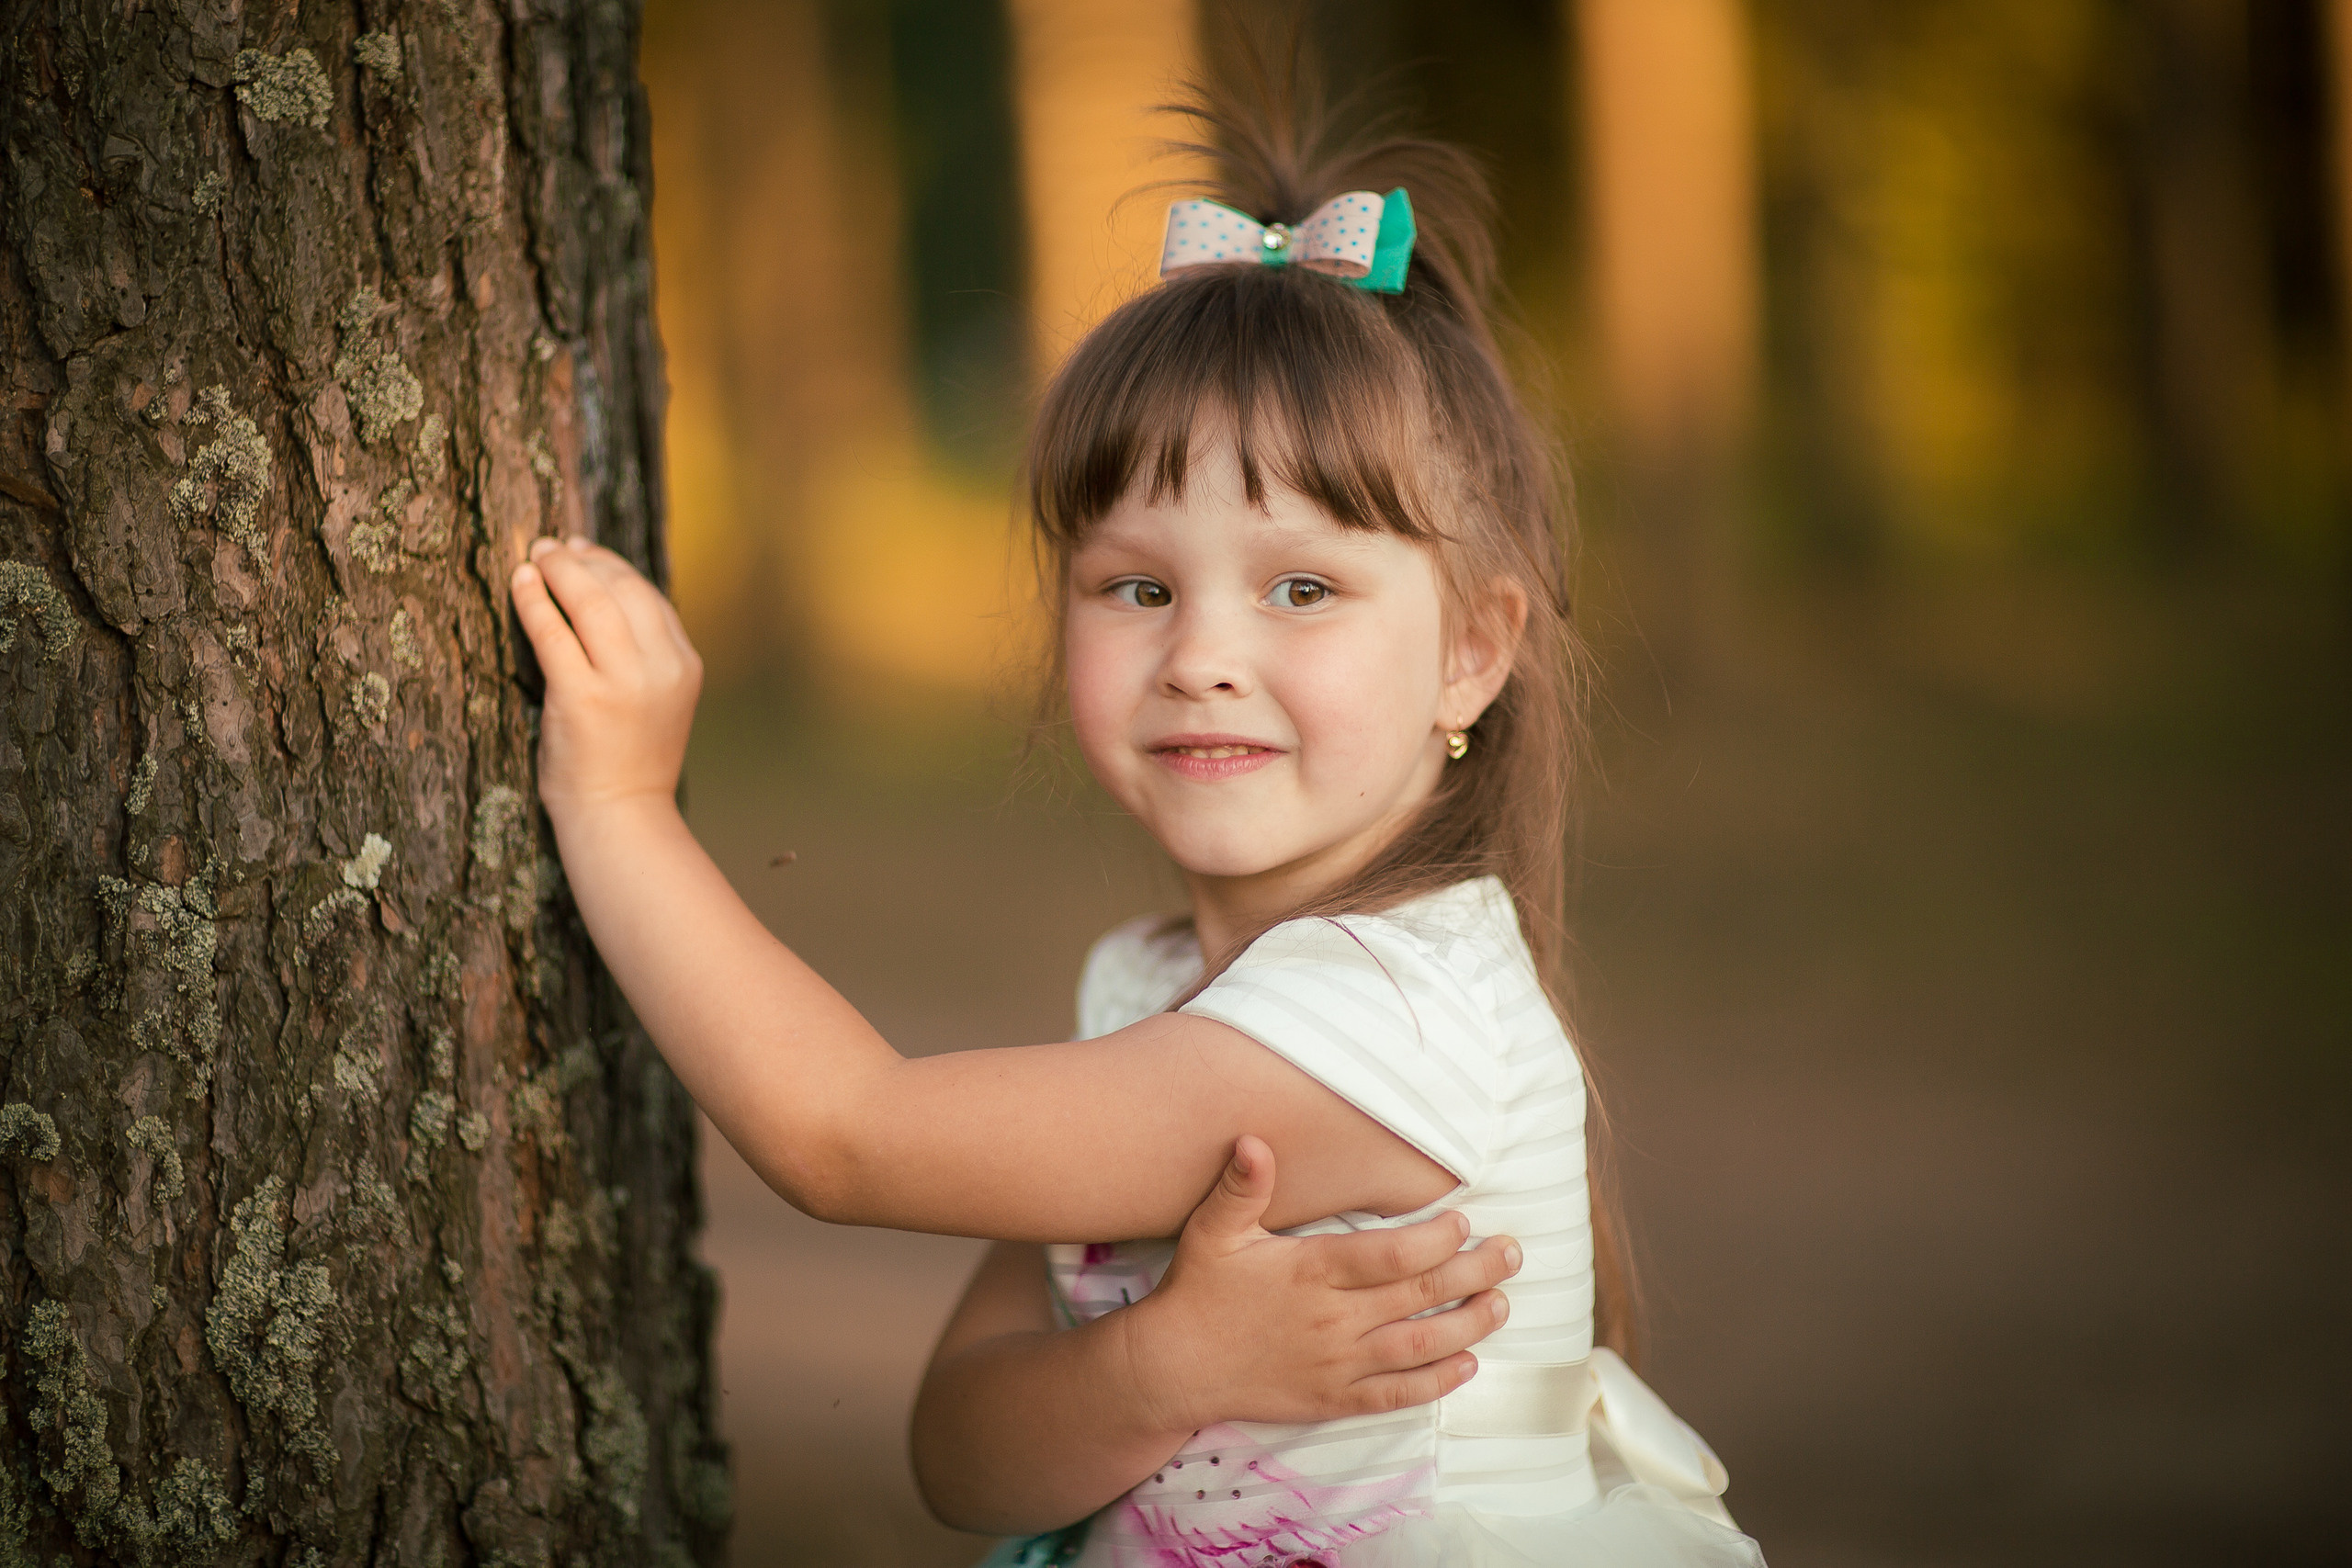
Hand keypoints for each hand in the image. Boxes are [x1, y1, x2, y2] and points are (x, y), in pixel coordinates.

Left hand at [509, 537, 703, 822]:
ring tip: (536, 555)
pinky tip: (521, 583)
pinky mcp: (583, 697)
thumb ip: (645, 657)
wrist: (621, 817)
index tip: (584, 552)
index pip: (649, 598)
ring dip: (559, 569)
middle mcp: (662, 668)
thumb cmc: (629, 762)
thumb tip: (601, 598)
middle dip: (584, 560)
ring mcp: (624, 682)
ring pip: (591, 600)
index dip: (613, 566)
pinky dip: (534, 600)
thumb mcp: (658, 701)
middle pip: (623, 588)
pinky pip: (553, 632)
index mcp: (686, 666)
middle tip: (552, 546)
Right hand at [1121, 1136, 1518, 1432]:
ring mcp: (1337, 1363)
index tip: (1464, 1221)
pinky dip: (1437, 1381)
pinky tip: (1467, 1365)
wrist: (1174, 1368)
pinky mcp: (1333, 1398)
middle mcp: (1333, 1319)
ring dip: (1469, 1325)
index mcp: (1311, 1271)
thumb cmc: (1197, 1291)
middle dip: (1475, 1272)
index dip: (1436, 1238)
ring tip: (1502, 1304)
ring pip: (1420, 1345)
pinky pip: (1397, 1393)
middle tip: (1513, 1254)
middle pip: (1420, 1294)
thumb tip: (1253, 1139)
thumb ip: (1241, 1186)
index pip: (1392, 1254)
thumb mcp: (1213, 1230)